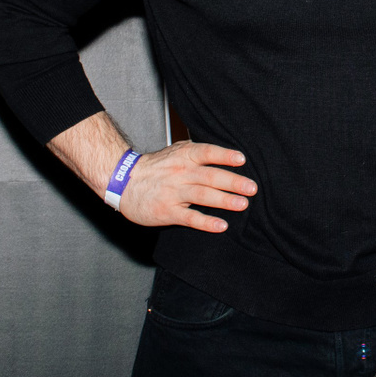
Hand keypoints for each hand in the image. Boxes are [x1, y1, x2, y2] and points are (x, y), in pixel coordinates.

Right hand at [118, 141, 256, 232]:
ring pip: (202, 196)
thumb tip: (224, 152)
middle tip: (252, 188)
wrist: (123, 182)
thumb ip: (197, 151)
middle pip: (210, 176)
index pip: (207, 152)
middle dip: (233, 182)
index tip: (241, 160)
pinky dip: (206, 222)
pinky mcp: (167, 211)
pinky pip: (189, 217)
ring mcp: (174, 193)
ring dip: (224, 200)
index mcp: (184, 156)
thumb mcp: (175, 151)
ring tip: (242, 204)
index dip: (224, 155)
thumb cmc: (155, 167)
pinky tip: (221, 225)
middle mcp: (180, 173)